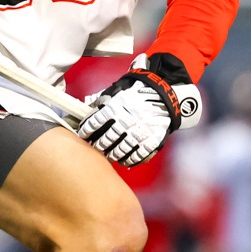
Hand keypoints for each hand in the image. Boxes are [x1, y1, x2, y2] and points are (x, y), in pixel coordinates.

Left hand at [78, 53, 202, 165]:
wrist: (165, 96)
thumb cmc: (139, 93)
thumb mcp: (119, 91)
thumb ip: (104, 101)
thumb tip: (90, 110)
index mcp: (117, 107)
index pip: (95, 122)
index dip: (87, 130)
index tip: (84, 135)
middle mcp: (127, 121)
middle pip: (107, 139)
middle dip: (99, 145)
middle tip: (96, 147)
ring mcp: (140, 132)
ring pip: (121, 150)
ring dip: (112, 154)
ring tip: (109, 155)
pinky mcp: (151, 141)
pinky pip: (137, 155)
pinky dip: (129, 159)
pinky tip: (124, 160)